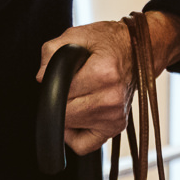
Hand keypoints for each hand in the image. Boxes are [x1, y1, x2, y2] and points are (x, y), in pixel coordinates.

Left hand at [38, 20, 132, 154]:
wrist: (138, 50)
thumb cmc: (109, 42)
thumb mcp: (78, 35)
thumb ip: (52, 51)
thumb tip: (41, 77)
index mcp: (103, 73)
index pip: (62, 93)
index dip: (55, 85)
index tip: (62, 76)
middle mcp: (112, 98)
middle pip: (65, 113)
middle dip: (61, 100)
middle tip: (71, 85)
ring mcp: (115, 116)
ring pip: (71, 128)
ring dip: (69, 114)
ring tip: (80, 95)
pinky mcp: (117, 126)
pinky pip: (83, 145)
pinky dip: (75, 133)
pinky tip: (80, 115)